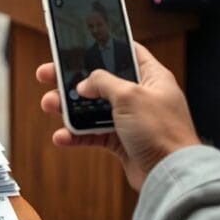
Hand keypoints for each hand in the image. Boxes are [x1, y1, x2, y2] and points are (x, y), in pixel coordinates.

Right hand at [36, 43, 199, 190]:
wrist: (171, 175)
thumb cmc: (162, 132)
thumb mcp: (129, 95)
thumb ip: (102, 82)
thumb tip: (84, 84)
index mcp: (151, 77)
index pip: (127, 51)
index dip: (104, 45)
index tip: (80, 43)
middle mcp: (141, 96)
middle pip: (101, 80)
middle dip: (73, 79)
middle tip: (49, 74)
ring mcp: (131, 119)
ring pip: (93, 108)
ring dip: (69, 108)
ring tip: (49, 104)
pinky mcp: (122, 141)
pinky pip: (93, 134)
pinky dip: (77, 135)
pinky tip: (62, 136)